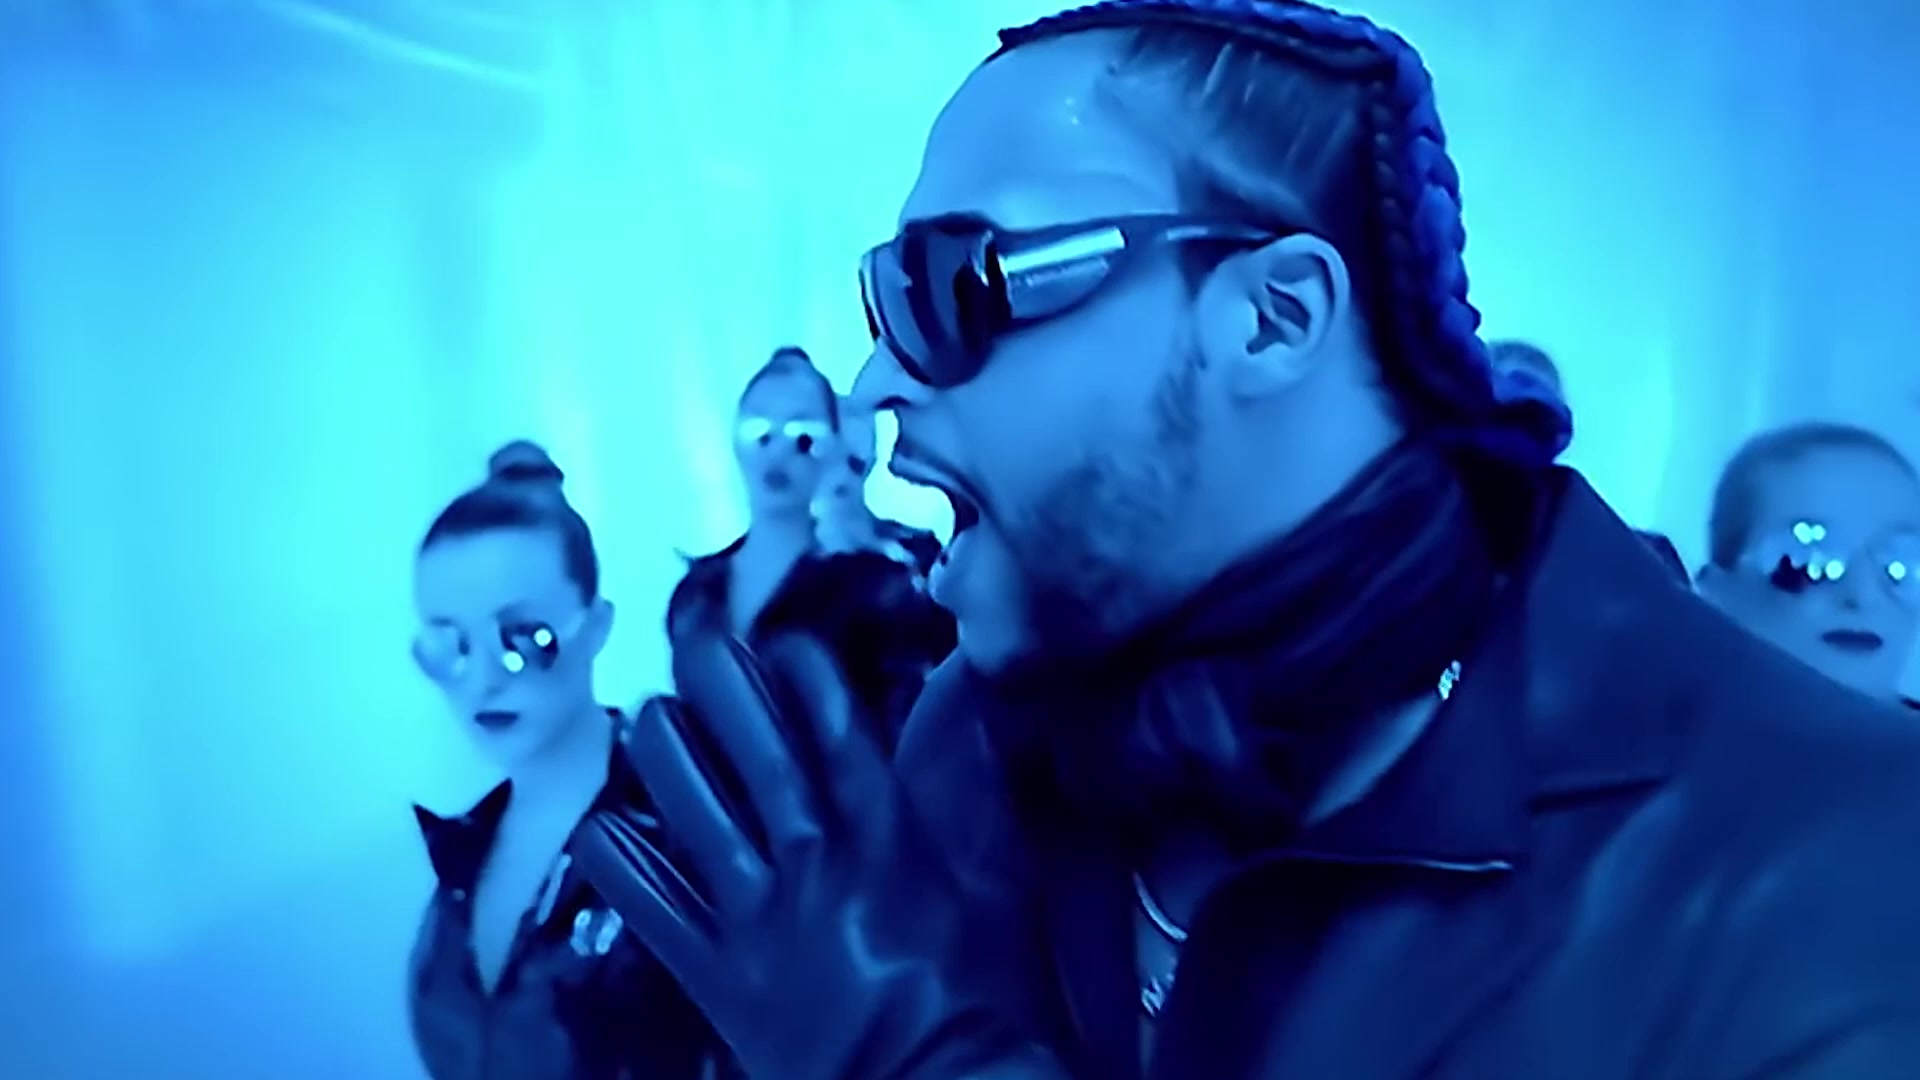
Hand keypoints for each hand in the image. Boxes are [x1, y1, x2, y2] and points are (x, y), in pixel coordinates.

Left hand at [572, 633, 1061, 1079]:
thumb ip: (980, 797)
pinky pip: (654, 911)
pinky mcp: (718, 976)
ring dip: (668, 758)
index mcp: (889, 839)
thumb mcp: (1003, 889)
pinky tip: (598, 824)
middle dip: (726, 690)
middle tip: (695, 640)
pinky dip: (622, 865)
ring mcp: (759, 921)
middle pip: (761, 757)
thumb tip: (974, 707)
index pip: (840, 733)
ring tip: (647, 713)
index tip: (783, 636)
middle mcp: (816, 864)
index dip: (807, 677)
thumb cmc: (984, 999)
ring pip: (698, 818)